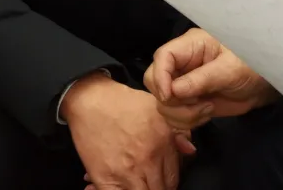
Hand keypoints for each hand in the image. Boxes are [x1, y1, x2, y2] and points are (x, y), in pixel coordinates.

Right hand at [61, 73, 194, 189]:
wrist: (92, 102)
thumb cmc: (125, 104)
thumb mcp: (158, 110)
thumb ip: (179, 131)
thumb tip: (190, 151)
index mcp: (164, 143)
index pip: (175, 176)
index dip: (170, 179)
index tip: (162, 176)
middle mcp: (148, 160)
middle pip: (162, 189)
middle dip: (158, 187)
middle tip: (150, 180)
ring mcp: (128, 172)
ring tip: (136, 182)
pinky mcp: (106, 178)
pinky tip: (120, 186)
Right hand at [144, 28, 277, 130]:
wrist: (265, 86)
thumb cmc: (252, 66)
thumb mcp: (230, 69)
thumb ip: (202, 78)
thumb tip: (173, 91)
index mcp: (191, 46)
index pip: (162, 57)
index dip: (160, 77)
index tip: (170, 95)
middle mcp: (183, 63)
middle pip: (154, 81)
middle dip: (172, 100)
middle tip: (198, 103)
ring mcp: (184, 83)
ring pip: (162, 103)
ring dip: (182, 114)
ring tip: (207, 109)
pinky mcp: (188, 101)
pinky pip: (173, 115)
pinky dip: (186, 121)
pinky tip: (206, 115)